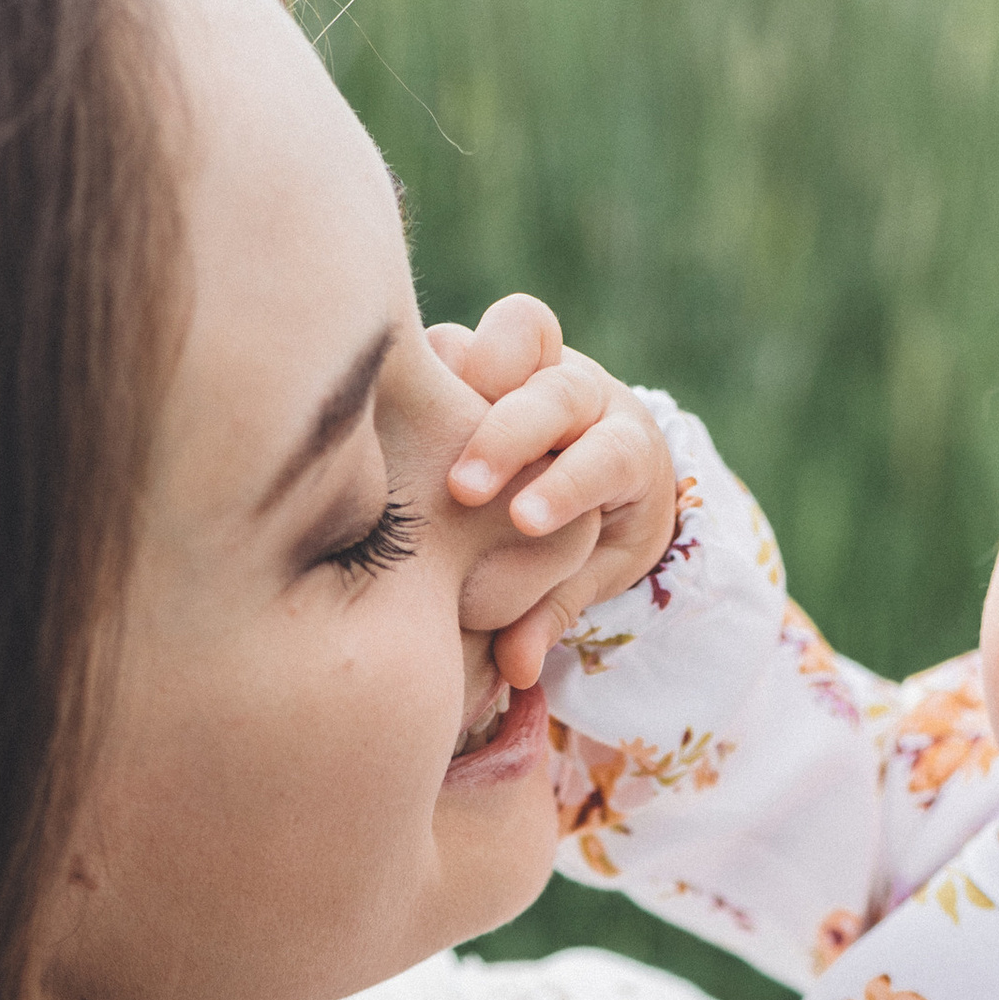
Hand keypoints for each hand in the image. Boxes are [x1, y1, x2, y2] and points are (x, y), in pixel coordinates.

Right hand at [431, 294, 676, 690]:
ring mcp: (536, 362)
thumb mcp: (587, 572)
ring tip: (404, 428)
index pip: (608, 456)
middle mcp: (584, 393)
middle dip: (511, 433)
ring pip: (513, 336)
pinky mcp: (485, 348)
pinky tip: (374, 399)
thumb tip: (515, 669)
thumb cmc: (594, 529)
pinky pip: (462, 330)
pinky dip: (427, 355)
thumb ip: (553, 612)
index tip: (526, 523)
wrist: (601, 460)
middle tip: (463, 488)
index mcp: (624, 449)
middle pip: (558, 389)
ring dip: (460, 377)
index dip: (569, 483)